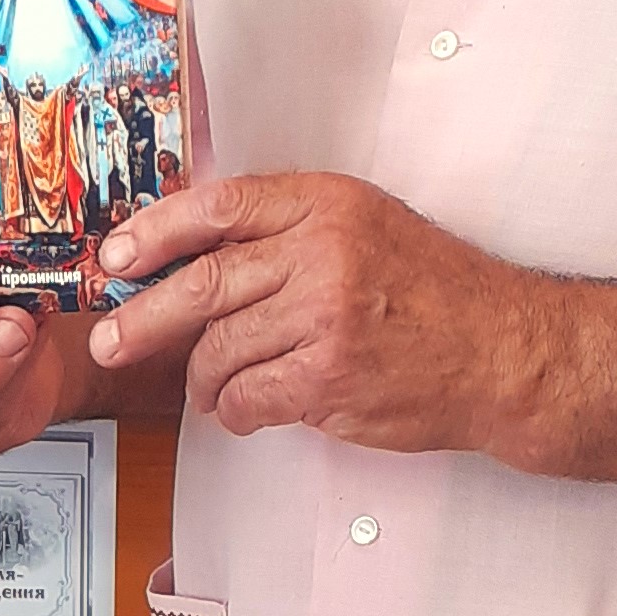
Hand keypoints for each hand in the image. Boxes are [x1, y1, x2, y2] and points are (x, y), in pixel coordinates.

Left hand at [90, 171, 534, 447]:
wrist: (506, 353)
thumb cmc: (439, 296)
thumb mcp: (368, 229)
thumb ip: (290, 231)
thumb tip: (194, 255)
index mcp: (326, 204)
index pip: (218, 207)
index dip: (154, 233)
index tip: (117, 259)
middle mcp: (323, 252)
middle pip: (202, 282)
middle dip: (143, 318)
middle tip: (110, 340)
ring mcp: (325, 315)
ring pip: (219, 348)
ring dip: (202, 379)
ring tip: (208, 389)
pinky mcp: (329, 375)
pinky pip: (247, 395)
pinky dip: (235, 410)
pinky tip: (245, 410)